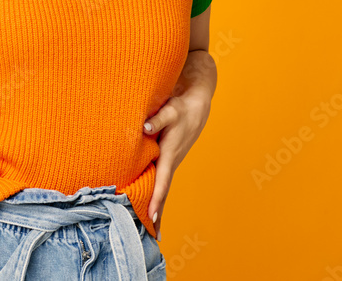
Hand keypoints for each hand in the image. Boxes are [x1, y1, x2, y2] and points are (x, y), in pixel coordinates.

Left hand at [143, 87, 212, 239]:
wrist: (195, 105)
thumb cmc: (180, 108)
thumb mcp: (170, 111)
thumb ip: (158, 119)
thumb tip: (145, 128)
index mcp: (170, 155)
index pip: (162, 182)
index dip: (155, 199)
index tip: (151, 217)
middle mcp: (170, 162)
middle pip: (162, 192)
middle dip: (157, 213)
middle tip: (152, 236)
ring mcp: (170, 162)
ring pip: (161, 188)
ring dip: (156, 206)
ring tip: (151, 228)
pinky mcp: (167, 158)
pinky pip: (160, 180)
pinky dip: (156, 194)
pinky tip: (151, 203)